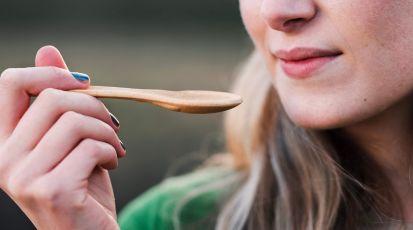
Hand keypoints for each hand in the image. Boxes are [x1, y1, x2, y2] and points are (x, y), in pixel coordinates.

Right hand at [0, 46, 124, 229]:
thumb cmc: (82, 186)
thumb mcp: (69, 140)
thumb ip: (55, 99)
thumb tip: (48, 49)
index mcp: (5, 142)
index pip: (10, 83)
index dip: (52, 74)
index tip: (85, 84)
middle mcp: (4, 159)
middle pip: (53, 99)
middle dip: (96, 107)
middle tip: (112, 126)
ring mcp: (23, 178)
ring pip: (75, 121)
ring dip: (108, 131)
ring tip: (115, 147)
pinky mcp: (51, 191)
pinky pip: (91, 147)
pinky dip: (112, 150)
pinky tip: (113, 163)